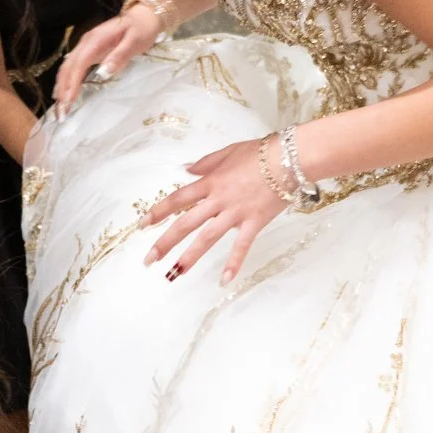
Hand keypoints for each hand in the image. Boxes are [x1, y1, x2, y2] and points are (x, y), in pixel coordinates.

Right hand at [54, 3, 163, 113]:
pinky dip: (65, 81)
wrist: (144, 16)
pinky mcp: (88, 51)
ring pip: (67, 68)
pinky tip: (63, 94)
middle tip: (61, 113)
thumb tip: (102, 73)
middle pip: (67, 68)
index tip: (68, 102)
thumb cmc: (141, 30)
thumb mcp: (134, 42)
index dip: (71, 84)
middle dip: (62, 91)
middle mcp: (85, 43)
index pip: (78, 64)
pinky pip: (72, 67)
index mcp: (95, 40)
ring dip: (61, 88)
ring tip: (60, 108)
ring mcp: (85, 46)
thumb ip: (118, 57)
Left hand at [143, 138, 283, 284]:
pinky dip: (233, 263)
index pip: (177, 200)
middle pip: (186, 224)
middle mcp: (218, 200)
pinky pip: (241, 246)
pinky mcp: (254, 222)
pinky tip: (223, 281)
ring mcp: (235, 213)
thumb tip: (185, 169)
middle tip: (148, 260)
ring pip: (207, 238)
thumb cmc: (261, 152)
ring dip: (189, 257)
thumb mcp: (228, 152)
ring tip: (174, 274)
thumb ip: (205, 163)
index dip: (158, 213)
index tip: (142, 226)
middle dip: (165, 243)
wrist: (290, 158)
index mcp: (210, 182)